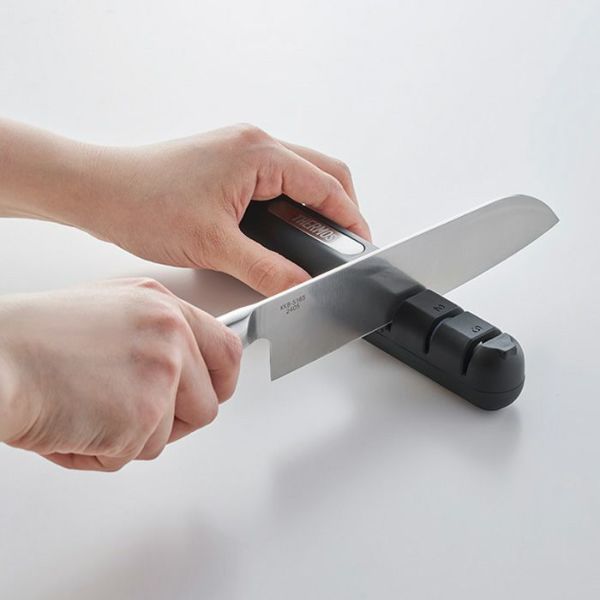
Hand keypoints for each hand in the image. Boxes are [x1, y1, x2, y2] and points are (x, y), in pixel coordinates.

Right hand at [0, 278, 241, 470]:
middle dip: (172, 422)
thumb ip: (157, 334)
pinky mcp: (140, 417)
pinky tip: (73, 423)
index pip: (227, 351)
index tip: (212, 394)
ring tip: (87, 410)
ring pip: (169, 437)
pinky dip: (100, 453)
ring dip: (130, 438)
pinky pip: (132, 456)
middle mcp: (170, 336)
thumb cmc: (37, 338)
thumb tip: (185, 365)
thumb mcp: (113, 311)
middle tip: (132, 416)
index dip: (221, 382)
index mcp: (165, 308)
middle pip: (206, 406)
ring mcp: (159, 375)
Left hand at [78, 124, 371, 295]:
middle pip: (323, 171)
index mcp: (259, 153)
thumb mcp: (214, 246)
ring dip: (315, 204)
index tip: (360, 246)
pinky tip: (283, 230)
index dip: (351, 220)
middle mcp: (254, 143)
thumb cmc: (143, 204)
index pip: (326, 186)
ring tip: (317, 241)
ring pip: (300, 174)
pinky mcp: (227, 162)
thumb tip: (301, 285)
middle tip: (344, 244)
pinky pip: (275, 179)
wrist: (98, 191)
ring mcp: (239, 149)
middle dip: (340, 208)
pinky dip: (290, 202)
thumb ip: (267, 269)